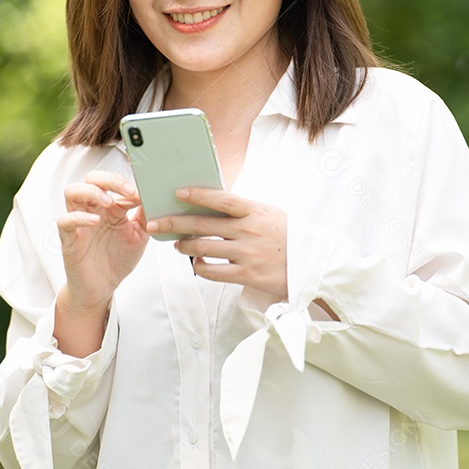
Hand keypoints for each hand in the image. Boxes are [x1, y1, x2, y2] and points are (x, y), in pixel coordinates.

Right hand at [57, 170, 149, 310]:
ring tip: (110, 204)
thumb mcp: (139, 236)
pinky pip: (64, 220)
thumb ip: (145, 216)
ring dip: (91, 192)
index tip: (143, 194)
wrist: (102, 288)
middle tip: (128, 192)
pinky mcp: (68, 239)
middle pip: (92, 179)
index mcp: (110, 207)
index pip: (114, 183)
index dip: (129, 184)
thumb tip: (154, 196)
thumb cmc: (118, 260)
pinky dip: (78, 217)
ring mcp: (79, 222)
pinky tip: (95, 221)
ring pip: (72, 191)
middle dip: (110, 180)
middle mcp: (93, 209)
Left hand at [146, 188, 287, 297]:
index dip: (197, 195)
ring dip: (184, 246)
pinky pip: (212, 271)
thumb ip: (242, 211)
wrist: (313, 265)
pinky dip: (199, 267)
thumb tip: (210, 205)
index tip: (177, 193)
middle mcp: (248, 231)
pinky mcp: (246, 275)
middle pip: (202, 225)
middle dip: (174, 223)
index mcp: (254, 211)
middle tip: (155, 223)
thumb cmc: (286, 236)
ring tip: (177, 244)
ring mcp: (246, 254)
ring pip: (202, 248)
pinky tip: (196, 263)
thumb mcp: (268, 215)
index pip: (221, 199)